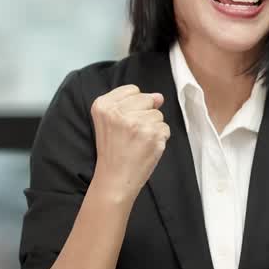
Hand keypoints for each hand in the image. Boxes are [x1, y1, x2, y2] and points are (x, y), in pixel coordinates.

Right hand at [89, 85, 170, 201]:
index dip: (133, 106)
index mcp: (102, 105)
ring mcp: (136, 122)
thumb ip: (132, 103)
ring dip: (153, 127)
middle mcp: (118, 112)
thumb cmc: (113, 150)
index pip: (132, 90)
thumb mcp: (110, 121)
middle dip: (144, 114)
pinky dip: (160, 138)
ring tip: (138, 142)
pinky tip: (146, 147)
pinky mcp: (152, 134)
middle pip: (147, 99)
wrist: (114, 179)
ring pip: (158, 114)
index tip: (124, 122)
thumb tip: (159, 97)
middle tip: (131, 134)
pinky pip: (165, 127)